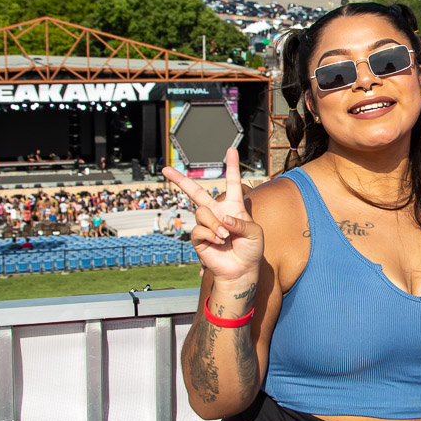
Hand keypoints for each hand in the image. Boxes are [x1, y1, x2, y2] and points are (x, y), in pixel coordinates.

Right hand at [161, 148, 263, 285]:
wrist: (241, 270)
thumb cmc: (250, 250)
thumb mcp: (254, 232)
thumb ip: (241, 222)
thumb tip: (222, 219)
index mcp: (233, 207)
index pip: (232, 182)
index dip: (232, 166)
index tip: (231, 150)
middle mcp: (217, 213)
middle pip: (196, 192)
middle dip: (180, 180)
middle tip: (166, 170)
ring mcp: (206, 225)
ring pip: (201, 212)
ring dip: (215, 224)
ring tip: (225, 237)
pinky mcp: (198, 238)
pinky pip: (198, 229)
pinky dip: (210, 234)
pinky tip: (219, 241)